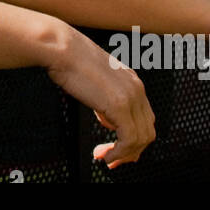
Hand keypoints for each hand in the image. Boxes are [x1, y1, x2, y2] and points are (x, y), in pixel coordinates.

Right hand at [47, 29, 154, 167]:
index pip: (145, 118)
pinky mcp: (119, 105)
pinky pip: (128, 139)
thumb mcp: (97, 82)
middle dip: (132, 151)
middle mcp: (137, 89)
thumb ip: (107, 100)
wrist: (62, 49)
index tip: (119, 149)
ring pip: (141, 138)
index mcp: (132, 82)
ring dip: (124, 155)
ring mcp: (130, 97)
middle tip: (113, 159)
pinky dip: (119, 153)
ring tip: (106, 158)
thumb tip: (107, 119)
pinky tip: (106, 154)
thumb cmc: (71, 60)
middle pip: (147, 131)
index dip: (134, 139)